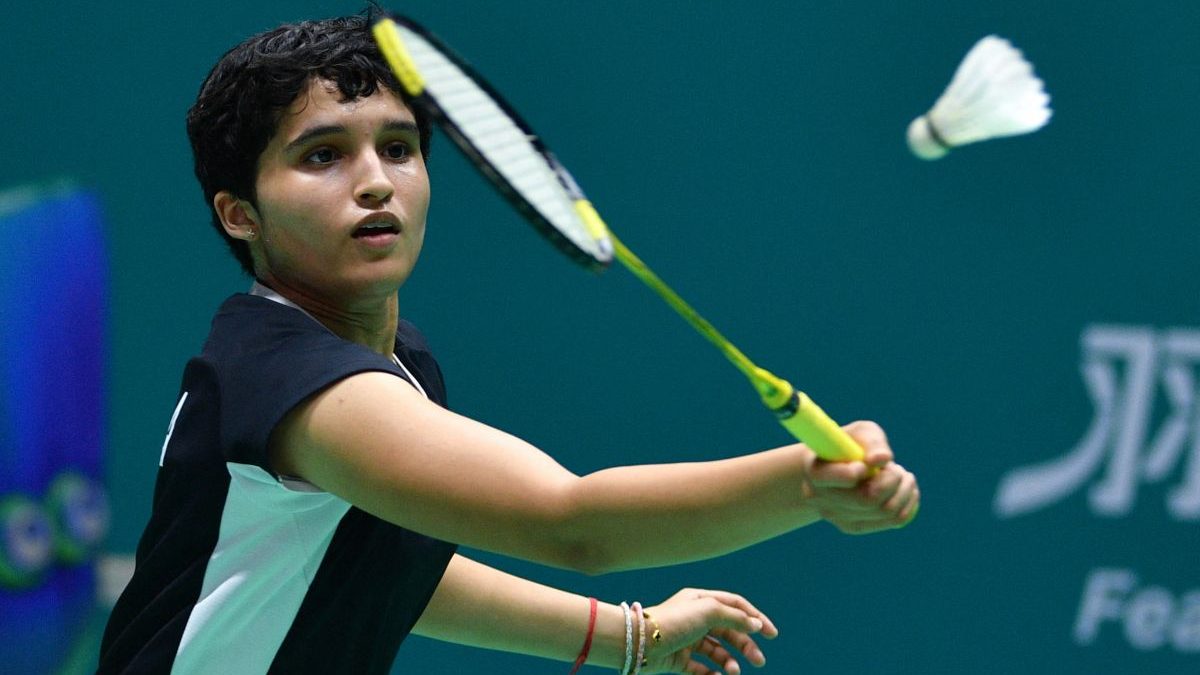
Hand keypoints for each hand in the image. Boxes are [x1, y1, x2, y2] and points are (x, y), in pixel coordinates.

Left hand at [639, 588, 776, 674]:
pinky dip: (712, 674)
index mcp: (701, 600)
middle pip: (729, 631)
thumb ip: (735, 617)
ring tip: (734, 672)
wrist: (639, 642)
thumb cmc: (673, 621)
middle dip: (746, 646)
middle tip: (759, 661)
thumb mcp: (708, 611)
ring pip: (716, 651)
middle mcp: (694, 618)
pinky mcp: (677, 659)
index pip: (735, 606)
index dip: (755, 618)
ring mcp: (686, 639)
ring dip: (730, 662)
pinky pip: (700, 668)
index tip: (771, 634)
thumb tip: (755, 624)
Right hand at [800, 420, 919, 533]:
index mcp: (816, 471)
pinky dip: (908, 503)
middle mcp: (820, 499)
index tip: (865, 464)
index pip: (845, 479)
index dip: (861, 471)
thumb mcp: (858, 432)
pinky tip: (906, 490)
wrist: (832, 466)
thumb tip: (883, 459)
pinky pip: (894, 521)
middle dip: (892, 480)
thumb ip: (871, 441)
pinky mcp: (853, 526)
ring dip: (904, 489)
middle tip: (895, 468)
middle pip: (868, 499)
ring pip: (886, 511)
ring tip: (901, 475)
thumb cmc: (847, 444)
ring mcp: (835, 517)